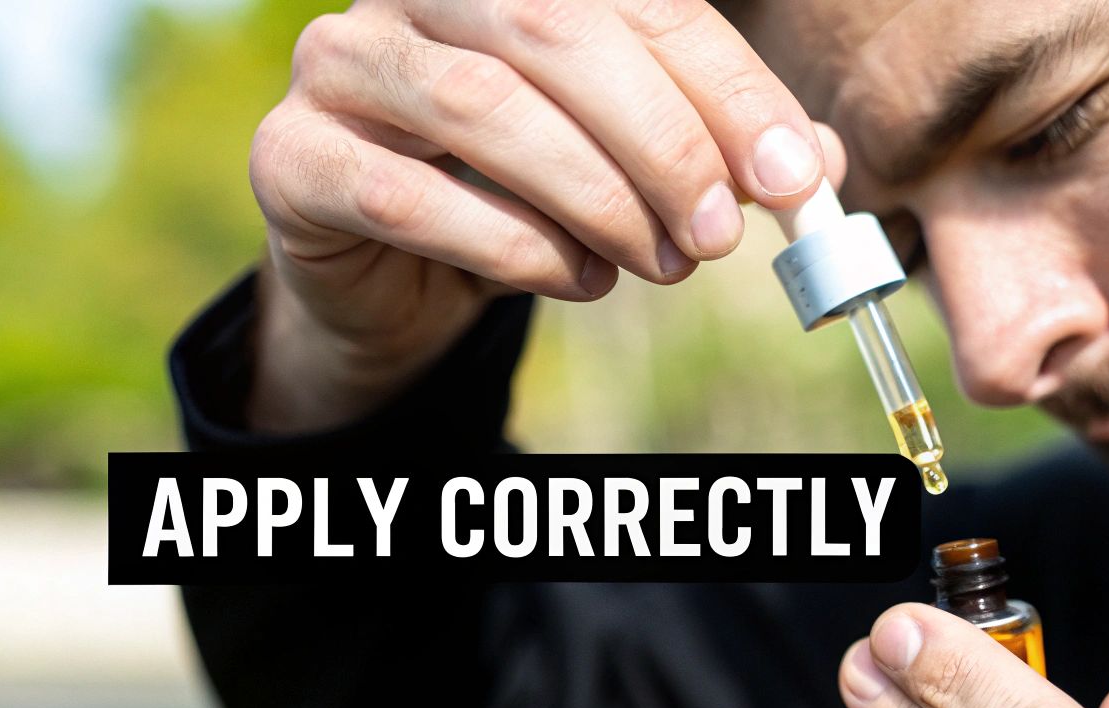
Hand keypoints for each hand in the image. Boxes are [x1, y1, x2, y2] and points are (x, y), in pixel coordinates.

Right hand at [244, 0, 839, 431]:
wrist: (398, 279)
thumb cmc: (527, 201)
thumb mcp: (634, 172)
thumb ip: (717, 155)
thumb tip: (813, 168)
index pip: (640, 2)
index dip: (728, 87)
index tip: (794, 176)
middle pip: (557, 30)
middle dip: (662, 141)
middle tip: (720, 234)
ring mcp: (343, 62)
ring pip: (483, 105)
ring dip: (594, 197)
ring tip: (655, 264)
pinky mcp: (295, 155)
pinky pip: (408, 194)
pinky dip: (513, 246)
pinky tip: (574, 277)